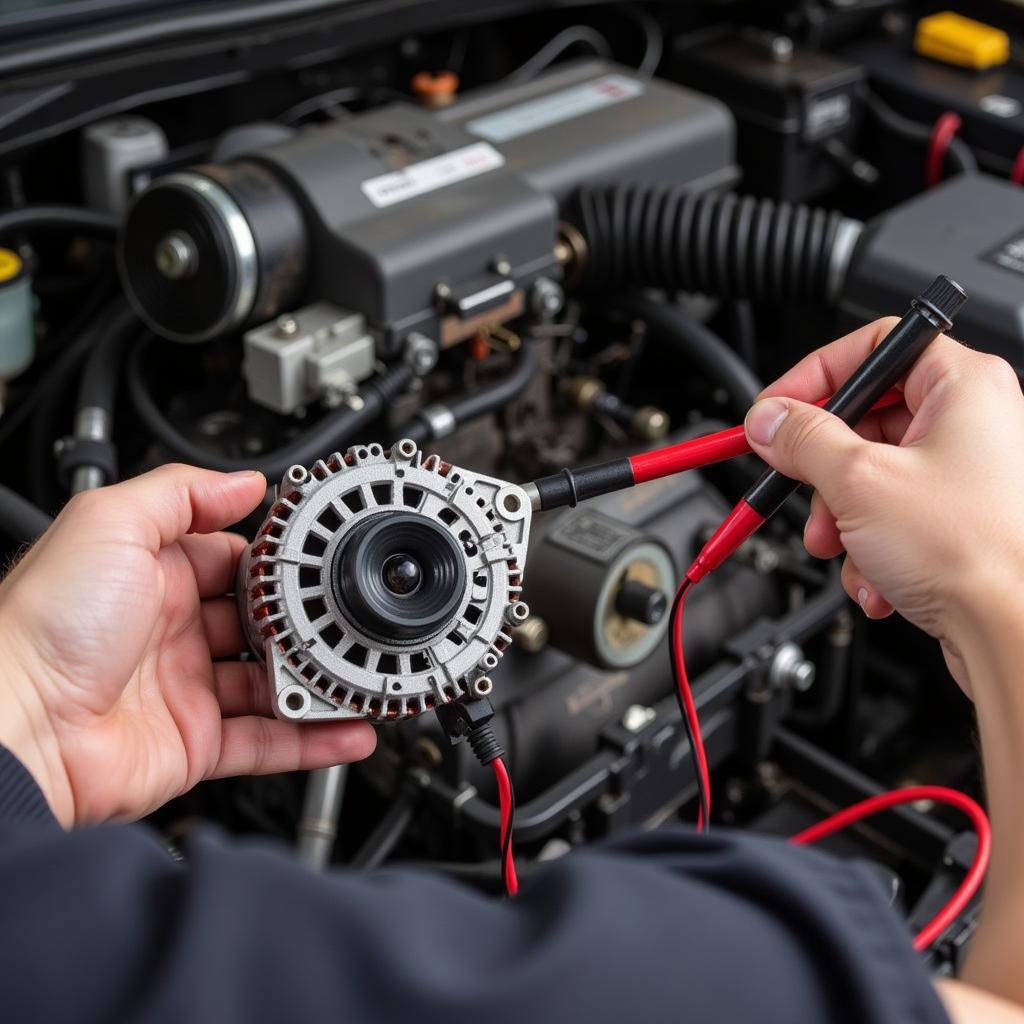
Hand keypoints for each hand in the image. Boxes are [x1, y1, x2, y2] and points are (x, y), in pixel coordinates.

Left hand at [0, 464, 375, 827]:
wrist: (13, 727)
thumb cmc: (42, 624)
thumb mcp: (110, 522)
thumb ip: (181, 493)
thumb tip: (243, 481)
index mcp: (155, 578)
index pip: (236, 562)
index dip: (278, 563)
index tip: (320, 561)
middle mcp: (173, 633)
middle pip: (262, 624)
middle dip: (307, 622)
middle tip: (347, 618)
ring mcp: (186, 691)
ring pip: (273, 683)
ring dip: (319, 680)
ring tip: (361, 672)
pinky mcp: (196, 745)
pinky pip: (268, 742)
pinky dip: (313, 740)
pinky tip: (347, 728)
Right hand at [744, 319, 1023, 691]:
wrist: (1017, 634)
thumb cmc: (974, 552)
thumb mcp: (858, 480)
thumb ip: (802, 440)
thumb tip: (770, 419)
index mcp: (962, 386)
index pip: (872, 349)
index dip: (814, 377)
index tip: (775, 410)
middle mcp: (972, 423)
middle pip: (864, 421)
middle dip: (822, 469)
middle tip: (799, 489)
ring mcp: (967, 475)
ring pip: (871, 477)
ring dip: (842, 518)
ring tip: (841, 547)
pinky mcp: (958, 522)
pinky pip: (891, 518)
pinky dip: (870, 548)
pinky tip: (876, 577)